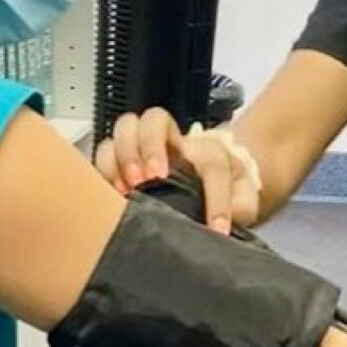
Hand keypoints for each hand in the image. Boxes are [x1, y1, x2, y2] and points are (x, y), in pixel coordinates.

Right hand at [94, 109, 261, 233]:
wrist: (214, 177)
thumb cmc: (225, 189)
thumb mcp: (244, 201)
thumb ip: (241, 208)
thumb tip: (222, 227)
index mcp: (208, 152)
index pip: (213, 165)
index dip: (217, 199)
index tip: (216, 227)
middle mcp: (174, 143)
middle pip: (154, 119)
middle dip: (149, 146)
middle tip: (150, 179)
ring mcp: (146, 148)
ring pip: (125, 127)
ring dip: (122, 154)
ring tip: (126, 187)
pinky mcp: (124, 162)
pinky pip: (104, 151)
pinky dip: (103, 168)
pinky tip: (110, 193)